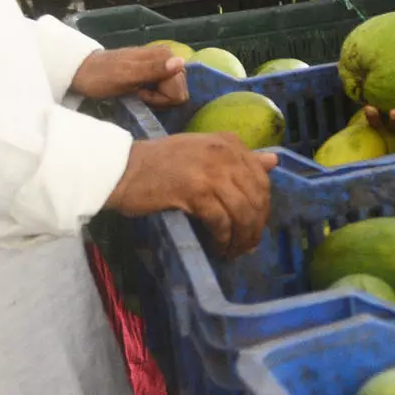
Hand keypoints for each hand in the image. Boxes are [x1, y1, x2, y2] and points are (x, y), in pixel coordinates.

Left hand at [73, 44, 189, 106]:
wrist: (82, 72)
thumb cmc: (100, 76)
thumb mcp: (125, 76)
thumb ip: (153, 69)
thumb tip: (180, 62)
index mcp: (165, 56)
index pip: (179, 90)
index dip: (160, 98)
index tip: (139, 94)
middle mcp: (168, 58)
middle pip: (179, 91)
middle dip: (160, 98)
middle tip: (137, 93)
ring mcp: (163, 64)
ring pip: (174, 92)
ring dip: (157, 98)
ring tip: (136, 92)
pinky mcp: (156, 71)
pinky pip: (167, 90)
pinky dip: (154, 96)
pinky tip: (139, 92)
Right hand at [108, 134, 275, 256]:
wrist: (120, 168)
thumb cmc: (158, 163)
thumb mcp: (203, 153)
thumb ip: (238, 159)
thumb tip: (274, 161)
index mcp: (229, 142)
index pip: (262, 179)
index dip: (261, 208)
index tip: (253, 227)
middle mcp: (225, 153)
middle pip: (256, 198)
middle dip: (254, 227)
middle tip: (245, 246)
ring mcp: (211, 171)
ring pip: (243, 212)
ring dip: (241, 238)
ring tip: (232, 251)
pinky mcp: (196, 191)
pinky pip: (222, 222)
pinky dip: (223, 239)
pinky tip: (217, 247)